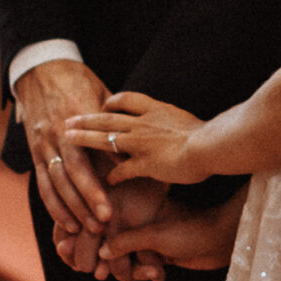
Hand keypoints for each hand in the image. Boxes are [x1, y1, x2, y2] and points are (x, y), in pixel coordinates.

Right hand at [15, 59, 115, 249]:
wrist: (41, 69)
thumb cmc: (79, 81)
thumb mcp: (100, 92)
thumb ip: (115, 118)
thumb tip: (137, 144)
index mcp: (78, 115)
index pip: (95, 148)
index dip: (108, 171)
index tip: (124, 188)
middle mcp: (58, 132)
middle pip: (73, 170)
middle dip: (88, 197)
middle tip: (105, 219)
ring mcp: (43, 144)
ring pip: (56, 182)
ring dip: (71, 207)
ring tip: (89, 227)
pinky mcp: (35, 153)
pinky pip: (42, 184)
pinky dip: (53, 206)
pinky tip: (66, 224)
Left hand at [65, 92, 208, 189]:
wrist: (211, 145)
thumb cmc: (209, 135)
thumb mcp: (187, 120)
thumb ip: (174, 122)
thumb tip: (175, 125)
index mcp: (156, 110)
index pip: (127, 99)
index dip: (112, 102)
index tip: (103, 105)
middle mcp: (144, 123)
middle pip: (107, 117)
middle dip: (86, 118)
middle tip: (68, 119)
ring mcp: (142, 143)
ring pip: (106, 139)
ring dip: (85, 139)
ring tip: (68, 140)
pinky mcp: (145, 164)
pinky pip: (122, 170)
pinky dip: (113, 176)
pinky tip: (107, 182)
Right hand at [97, 186, 247, 280]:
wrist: (224, 237)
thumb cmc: (192, 229)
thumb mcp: (156, 235)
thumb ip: (127, 242)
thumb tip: (101, 254)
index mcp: (130, 205)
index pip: (96, 223)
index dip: (82, 239)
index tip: (72, 254)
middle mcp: (133, 218)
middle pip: (104, 243)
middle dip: (101, 259)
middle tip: (94, 272)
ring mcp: (144, 235)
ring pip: (122, 259)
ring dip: (130, 270)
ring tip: (145, 274)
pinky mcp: (156, 250)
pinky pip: (139, 265)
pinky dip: (144, 272)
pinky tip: (158, 275)